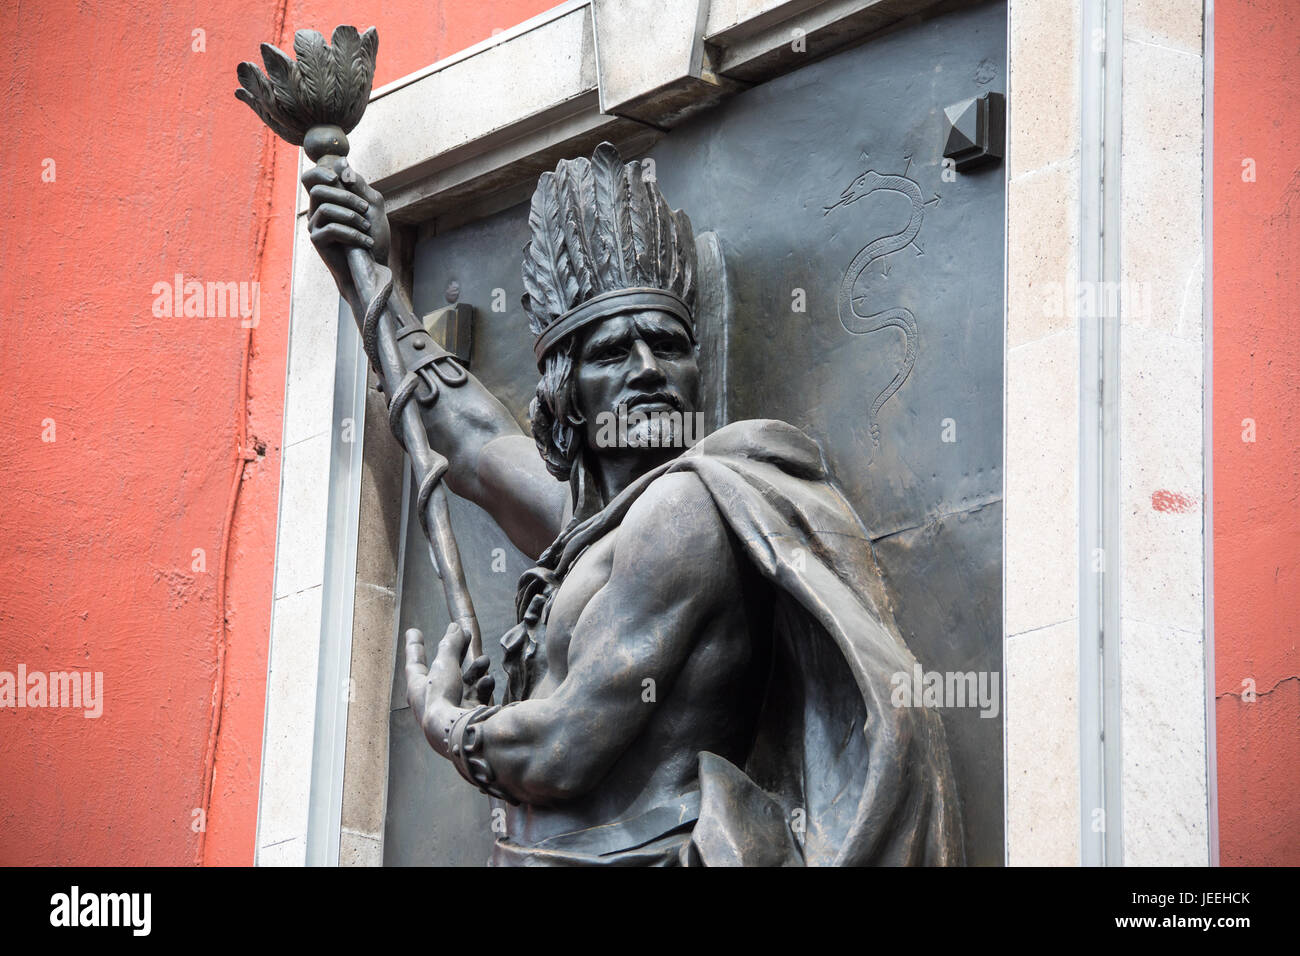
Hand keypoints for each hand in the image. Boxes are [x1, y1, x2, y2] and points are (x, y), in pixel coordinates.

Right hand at [302, 157, 390, 311]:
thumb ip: (358, 186)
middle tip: (366, 208)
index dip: (320, 172)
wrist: (373, 266)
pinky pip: (331, 229)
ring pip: (325, 208)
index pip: (310, 178)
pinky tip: (366, 242)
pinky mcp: (318, 241)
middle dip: (346, 196)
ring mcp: (315, 225)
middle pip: (319, 190)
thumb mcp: (371, 207)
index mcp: (328, 199)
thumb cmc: (372, 237)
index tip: (340, 178)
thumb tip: (342, 163)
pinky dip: (352, 233)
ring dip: (351, 216)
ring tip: (367, 228)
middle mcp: (317, 210)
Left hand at [405, 622, 494, 755]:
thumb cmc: (441, 697)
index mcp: (418, 687)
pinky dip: (482, 687)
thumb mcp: (444, 664)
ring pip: (462, 684)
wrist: (456, 732)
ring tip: (484, 660)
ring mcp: (448, 710)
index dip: (415, 646)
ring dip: (474, 670)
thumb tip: (456, 627)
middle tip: (466, 636)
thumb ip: (451, 643)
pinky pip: (474, 698)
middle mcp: (431, 700)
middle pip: (444, 670)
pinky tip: (488, 680)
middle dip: (458, 653)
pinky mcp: (465, 718)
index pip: (414, 662)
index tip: (413, 632)